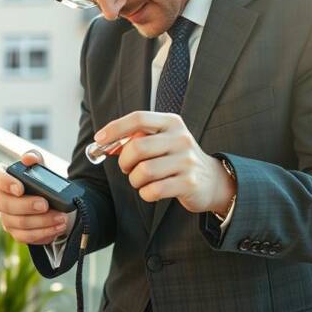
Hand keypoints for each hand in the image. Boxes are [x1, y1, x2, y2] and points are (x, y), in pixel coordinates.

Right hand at [0, 150, 72, 244]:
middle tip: (46, 205)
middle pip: (6, 204)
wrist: (51, 202)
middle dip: (27, 205)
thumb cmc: (41, 182)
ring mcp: (6, 218)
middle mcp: (0, 198)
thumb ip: (35, 158)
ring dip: (42, 222)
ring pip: (19, 223)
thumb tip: (29, 159)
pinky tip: (56, 228)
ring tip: (61, 218)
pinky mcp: (16, 232)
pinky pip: (26, 237)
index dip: (4, 182)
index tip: (20, 188)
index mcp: (2, 177)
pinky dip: (43, 233)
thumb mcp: (40, 167)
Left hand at [94, 111, 235, 214]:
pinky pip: (153, 190)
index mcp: (171, 123)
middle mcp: (181, 138)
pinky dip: (145, 193)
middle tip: (126, 168)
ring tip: (141, 180)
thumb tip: (105, 142)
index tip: (99, 139)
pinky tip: (151, 191)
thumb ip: (136, 138)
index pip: (138, 118)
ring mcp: (186, 161)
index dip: (115, 128)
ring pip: (143, 172)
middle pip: (137, 147)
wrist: (211, 180)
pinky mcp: (189, 183)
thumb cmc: (177, 159)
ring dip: (135, 180)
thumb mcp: (162, 141)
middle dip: (124, 161)